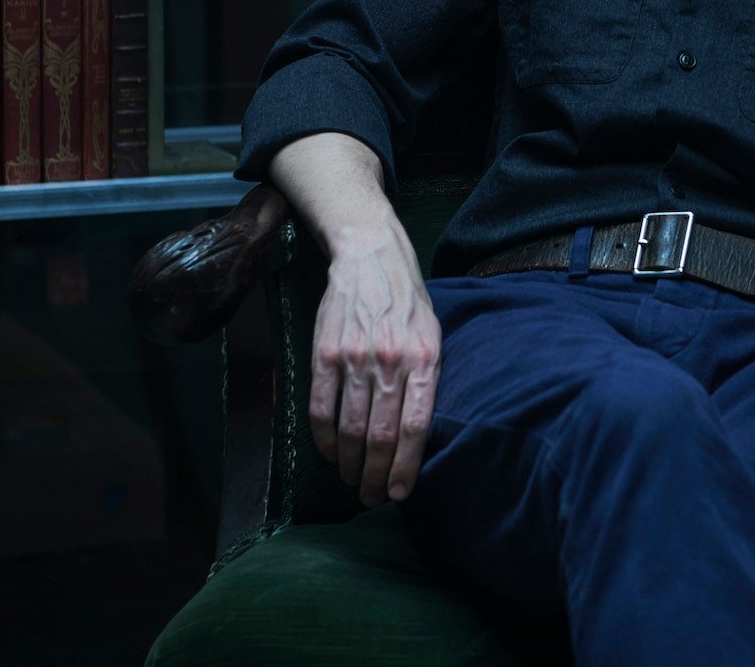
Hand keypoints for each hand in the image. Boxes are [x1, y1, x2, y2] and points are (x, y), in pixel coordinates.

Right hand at [309, 234, 442, 507]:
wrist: (371, 257)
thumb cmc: (408, 302)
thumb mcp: (433, 336)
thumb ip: (427, 380)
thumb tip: (419, 436)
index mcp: (425, 359)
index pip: (415, 427)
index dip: (406, 468)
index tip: (400, 493)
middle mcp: (390, 361)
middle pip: (381, 436)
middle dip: (376, 476)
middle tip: (372, 497)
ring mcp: (355, 357)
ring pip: (349, 429)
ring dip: (349, 464)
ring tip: (352, 480)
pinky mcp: (325, 353)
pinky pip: (321, 408)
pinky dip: (323, 440)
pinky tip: (330, 454)